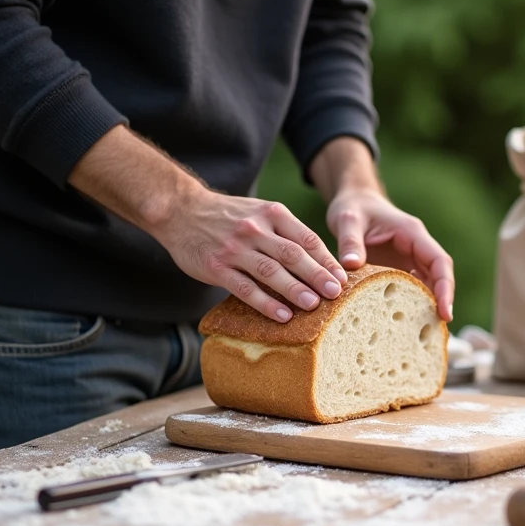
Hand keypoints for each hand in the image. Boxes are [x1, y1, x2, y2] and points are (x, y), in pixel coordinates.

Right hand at [157, 187, 347, 321]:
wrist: (181, 210)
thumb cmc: (229, 216)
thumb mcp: (260, 211)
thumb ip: (286, 231)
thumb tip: (321, 261)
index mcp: (272, 214)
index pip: (307, 239)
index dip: (327, 260)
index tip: (343, 279)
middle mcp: (255, 229)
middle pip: (293, 255)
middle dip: (317, 275)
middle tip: (336, 294)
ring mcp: (235, 248)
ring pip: (271, 271)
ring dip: (295, 290)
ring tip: (314, 305)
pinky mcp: (216, 267)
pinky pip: (245, 288)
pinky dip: (265, 303)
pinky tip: (282, 316)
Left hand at [326, 187, 454, 321]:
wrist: (352, 202)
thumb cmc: (353, 207)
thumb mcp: (348, 219)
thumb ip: (350, 241)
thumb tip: (351, 265)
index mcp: (412, 233)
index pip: (439, 262)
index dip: (445, 287)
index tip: (445, 311)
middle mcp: (416, 249)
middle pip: (438, 278)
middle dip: (440, 304)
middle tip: (434, 333)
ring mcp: (409, 261)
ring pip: (426, 286)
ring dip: (426, 308)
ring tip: (420, 336)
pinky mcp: (398, 270)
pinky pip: (409, 289)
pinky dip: (409, 306)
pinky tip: (400, 326)